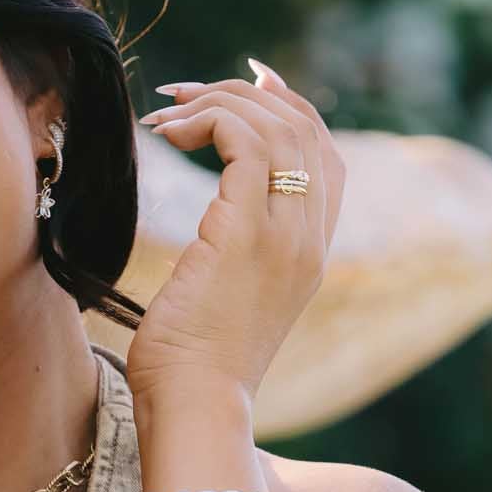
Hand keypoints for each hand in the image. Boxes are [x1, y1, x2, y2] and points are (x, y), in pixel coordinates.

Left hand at [127, 60, 345, 402]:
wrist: (193, 408)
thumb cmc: (191, 367)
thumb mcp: (224, 298)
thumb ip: (234, 253)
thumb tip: (211, 222)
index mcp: (312, 253)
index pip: (325, 155)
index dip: (289, 108)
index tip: (244, 84)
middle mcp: (309, 238)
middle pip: (304, 129)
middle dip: (243, 95)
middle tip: (183, 95)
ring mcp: (285, 235)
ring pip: (276, 126)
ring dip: (217, 104)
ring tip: (167, 115)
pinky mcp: (247, 234)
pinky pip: (243, 143)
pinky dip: (207, 123)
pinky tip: (168, 137)